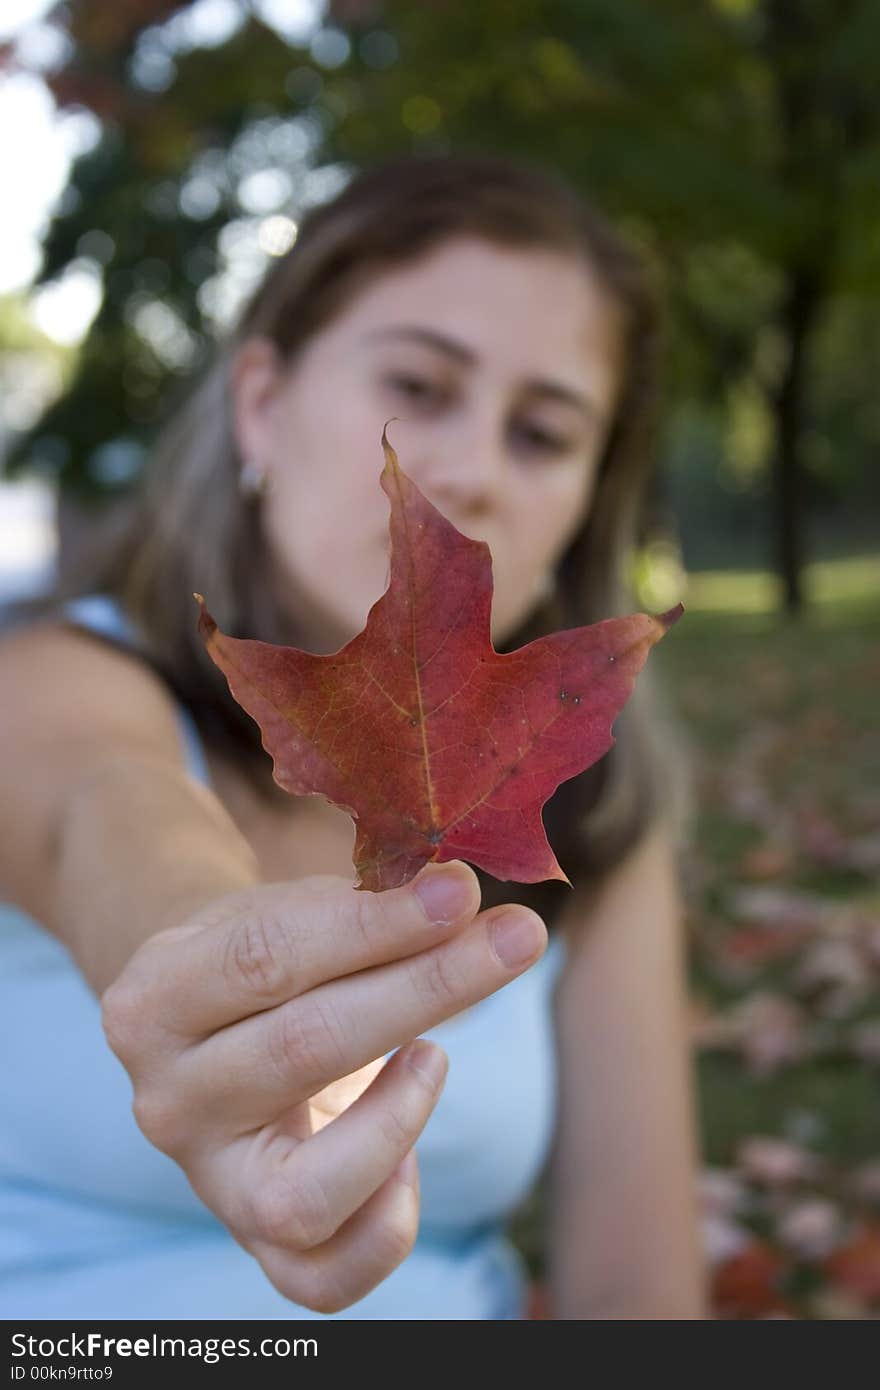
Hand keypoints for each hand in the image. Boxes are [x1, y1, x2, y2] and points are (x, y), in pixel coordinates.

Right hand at [100, 862, 546, 1312]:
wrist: (206, 1027)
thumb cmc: (262, 957)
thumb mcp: (289, 912)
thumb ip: (365, 905)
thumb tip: (461, 896)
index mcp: (151, 1000)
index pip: (267, 958)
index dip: (374, 924)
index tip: (463, 891)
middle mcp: (166, 1100)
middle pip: (302, 1051)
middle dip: (427, 987)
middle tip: (517, 938)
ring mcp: (209, 1182)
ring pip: (306, 1192)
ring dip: (401, 1117)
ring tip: (435, 1055)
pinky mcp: (255, 1239)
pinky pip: (325, 1276)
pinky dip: (387, 1220)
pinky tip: (408, 1150)